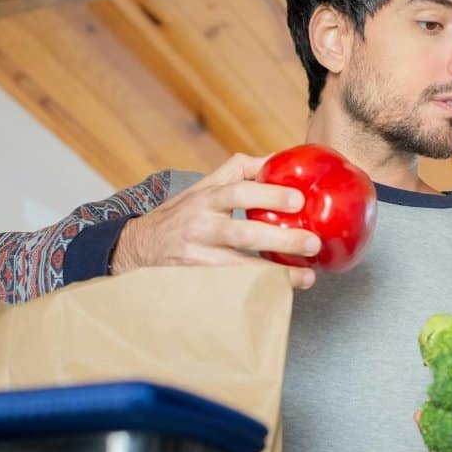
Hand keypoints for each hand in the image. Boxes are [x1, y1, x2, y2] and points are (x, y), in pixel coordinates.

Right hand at [110, 153, 321, 288]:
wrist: (139, 247)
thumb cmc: (182, 213)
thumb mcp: (204, 186)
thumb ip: (239, 170)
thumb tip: (279, 159)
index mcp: (206, 199)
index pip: (237, 192)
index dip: (268, 195)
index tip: (298, 200)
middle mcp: (201, 227)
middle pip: (244, 234)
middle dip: (281, 239)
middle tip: (312, 242)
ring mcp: (199, 258)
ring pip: (240, 269)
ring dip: (276, 274)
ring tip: (306, 277)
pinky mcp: (199, 281)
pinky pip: (233, 288)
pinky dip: (259, 290)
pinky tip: (283, 291)